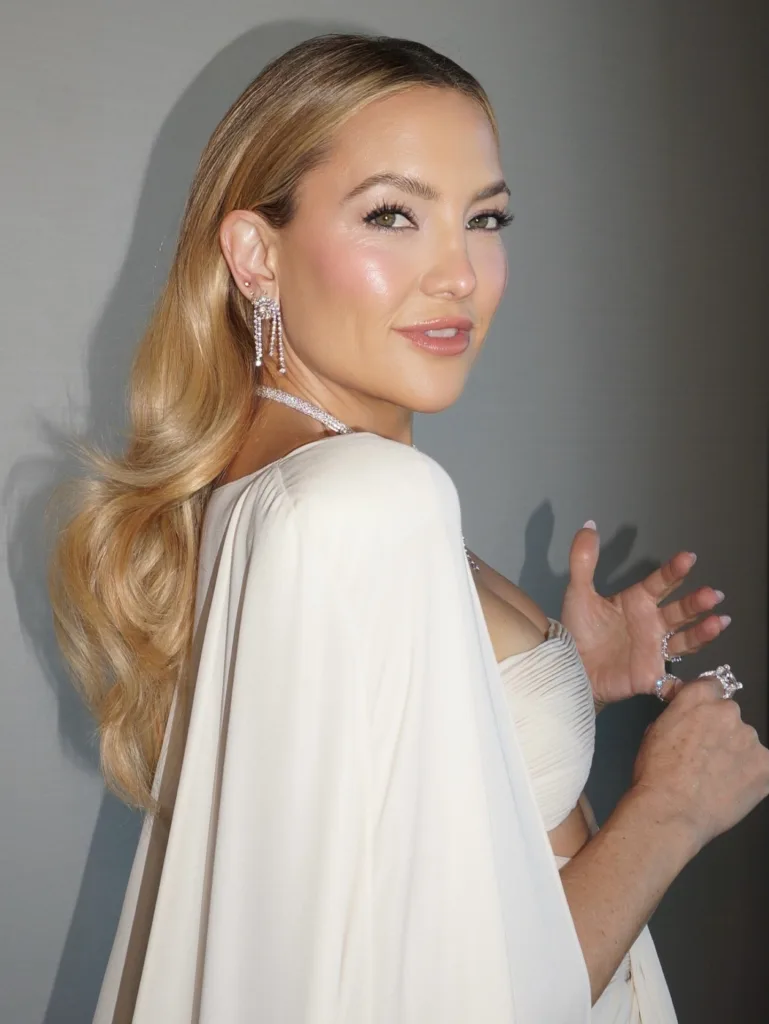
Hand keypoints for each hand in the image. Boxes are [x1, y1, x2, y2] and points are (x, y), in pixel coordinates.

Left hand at [561, 522, 729, 704]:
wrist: (570, 667)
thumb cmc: (579, 630)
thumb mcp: (578, 593)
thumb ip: (583, 561)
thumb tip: (588, 527)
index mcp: (638, 601)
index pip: (660, 583)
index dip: (674, 571)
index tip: (688, 558)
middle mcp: (652, 623)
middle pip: (679, 610)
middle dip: (696, 602)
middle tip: (711, 594)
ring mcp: (655, 650)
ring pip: (685, 640)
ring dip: (702, 633)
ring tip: (719, 622)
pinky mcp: (652, 676)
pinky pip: (673, 683)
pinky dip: (689, 687)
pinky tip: (705, 684)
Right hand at [630, 676, 768, 852]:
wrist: (671, 810)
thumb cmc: (655, 773)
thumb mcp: (655, 730)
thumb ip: (678, 714)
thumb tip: (687, 715)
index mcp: (698, 698)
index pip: (712, 686)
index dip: (707, 703)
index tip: (702, 717)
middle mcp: (728, 711)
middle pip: (730, 716)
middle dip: (721, 731)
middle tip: (705, 756)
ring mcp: (750, 738)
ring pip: (745, 742)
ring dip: (735, 754)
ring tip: (716, 778)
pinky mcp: (765, 766)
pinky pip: (760, 766)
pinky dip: (749, 776)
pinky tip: (732, 789)